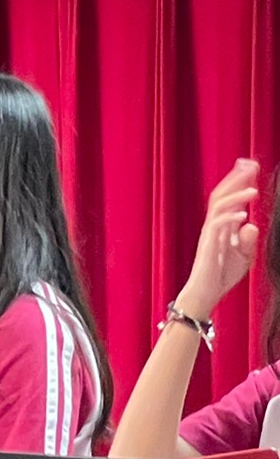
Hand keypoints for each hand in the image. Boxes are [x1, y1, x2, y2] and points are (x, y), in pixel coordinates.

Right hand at [177, 157, 260, 322]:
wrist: (205, 294)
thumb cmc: (221, 276)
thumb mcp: (243, 256)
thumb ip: (247, 240)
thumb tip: (252, 224)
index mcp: (220, 226)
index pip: (227, 198)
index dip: (238, 181)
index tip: (250, 166)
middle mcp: (212, 226)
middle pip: (220, 195)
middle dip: (235, 179)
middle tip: (250, 164)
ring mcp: (209, 235)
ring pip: (218, 207)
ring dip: (236, 196)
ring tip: (253, 190)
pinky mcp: (208, 246)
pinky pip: (216, 227)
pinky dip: (229, 218)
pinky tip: (243, 214)